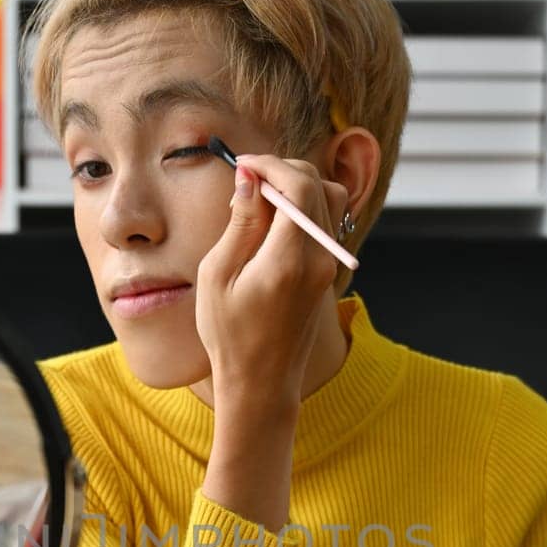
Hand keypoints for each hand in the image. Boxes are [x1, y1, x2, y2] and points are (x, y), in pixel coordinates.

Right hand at [194, 152, 348, 408]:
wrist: (261, 381)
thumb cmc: (230, 334)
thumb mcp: (218, 276)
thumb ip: (239, 223)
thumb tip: (249, 179)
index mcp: (289, 259)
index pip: (299, 186)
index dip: (271, 165)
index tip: (242, 165)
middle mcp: (319, 258)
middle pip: (318, 185)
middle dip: (282, 170)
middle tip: (246, 181)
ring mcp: (328, 265)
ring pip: (328, 199)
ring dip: (296, 186)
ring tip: (259, 200)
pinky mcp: (327, 271)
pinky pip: (325, 221)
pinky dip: (303, 206)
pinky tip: (272, 221)